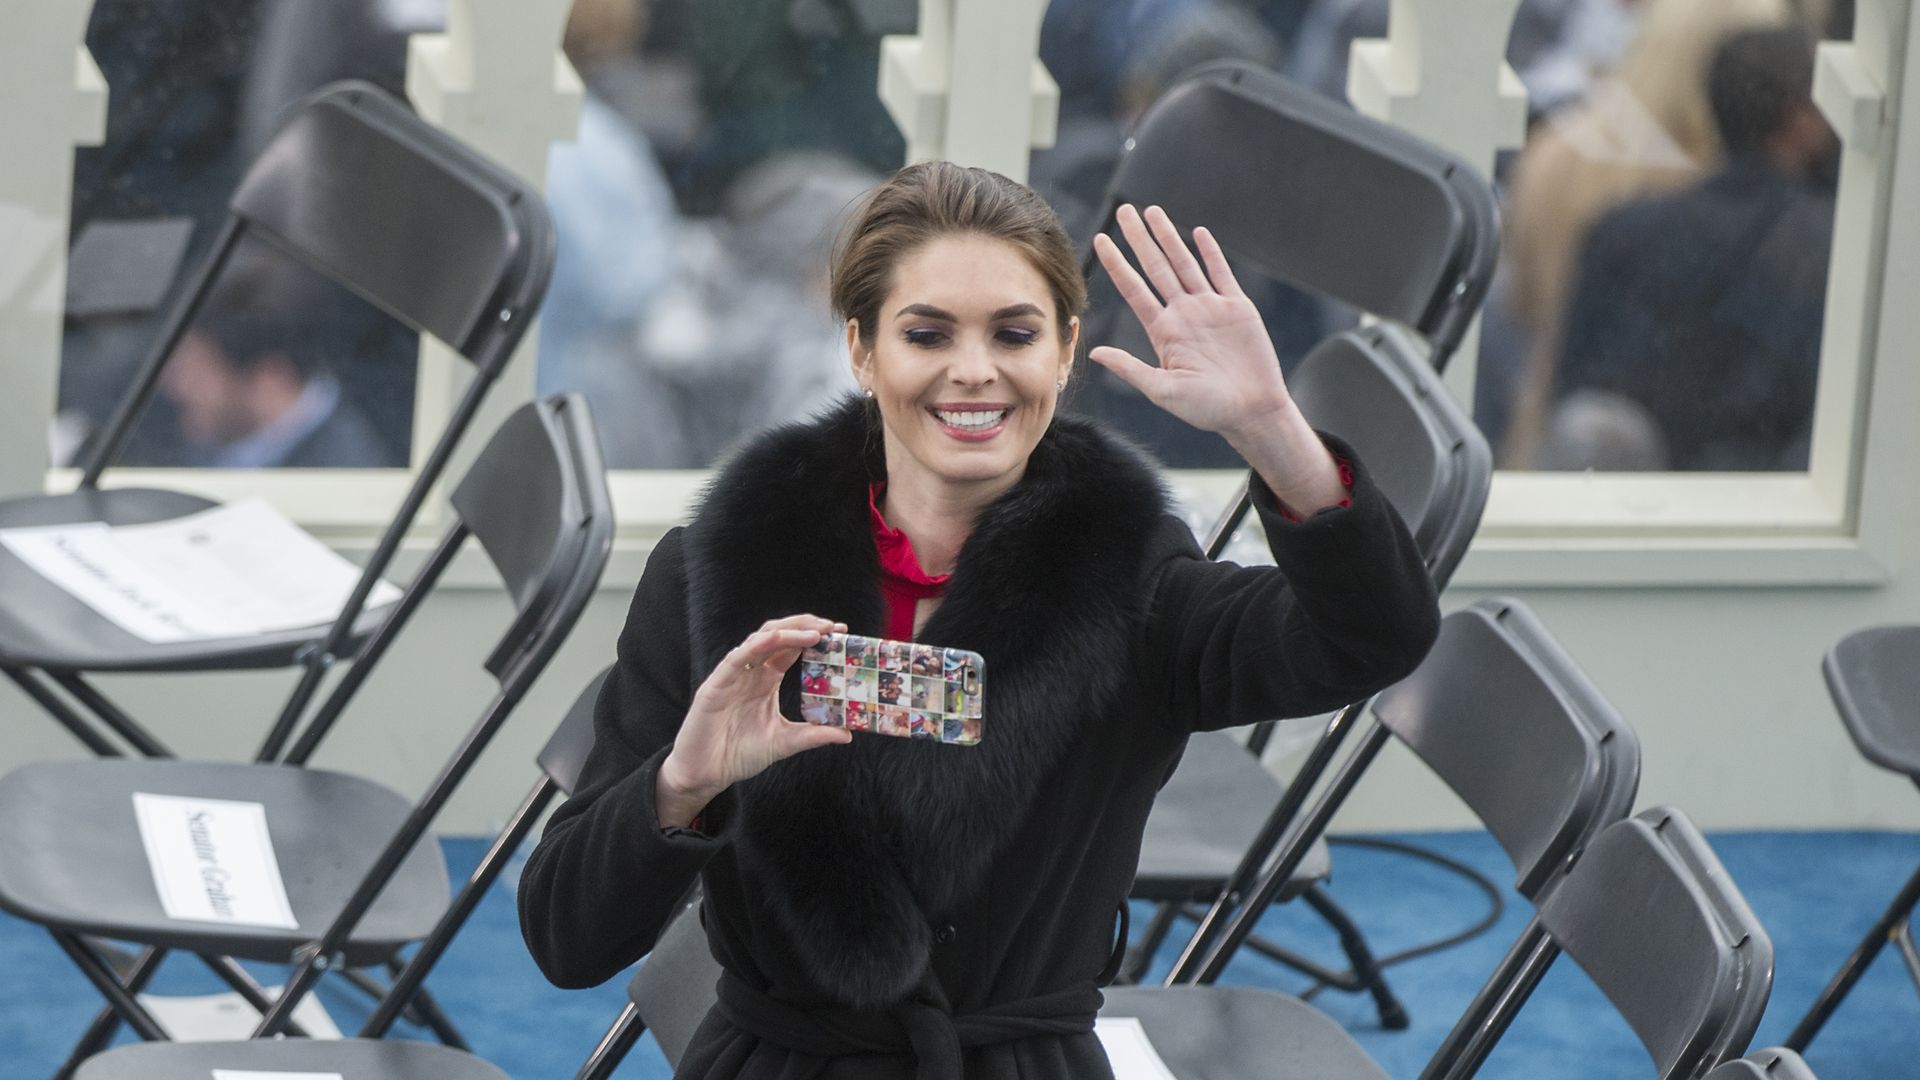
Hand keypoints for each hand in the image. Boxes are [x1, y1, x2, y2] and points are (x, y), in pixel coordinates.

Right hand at [657, 614, 850, 826]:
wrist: (706, 773)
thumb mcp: (784, 742)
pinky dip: (756, 646)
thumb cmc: (740, 754)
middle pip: (779, 636)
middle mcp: (751, 671)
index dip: (814, 637)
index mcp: (766, 679)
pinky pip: (736, 659)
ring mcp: (733, 675)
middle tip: (832, 626)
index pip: (792, 648)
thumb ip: (813, 735)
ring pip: (760, 640)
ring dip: (788, 632)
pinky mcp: (716, 685)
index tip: (840, 632)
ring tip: (814, 632)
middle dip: (805, 626)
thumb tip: (848, 734)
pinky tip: (775, 639)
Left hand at [1093, 205, 1344, 512]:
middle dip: (1139, 239)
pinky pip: (1221, 273)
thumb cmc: (1207, 409)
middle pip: (1156, 267)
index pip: (1134, 289)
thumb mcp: (1162, 391)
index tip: (1101, 241)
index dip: (1117, 264)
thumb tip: (1094, 353)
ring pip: (1185, 263)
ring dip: (1169, 237)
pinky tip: (1198, 233)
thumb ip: (1130, 368)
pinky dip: (1210, 252)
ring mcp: (1209, 308)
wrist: (1252, 411)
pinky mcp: (1237, 307)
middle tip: (1124, 210)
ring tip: (1153, 211)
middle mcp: (1183, 315)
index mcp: (1163, 332)